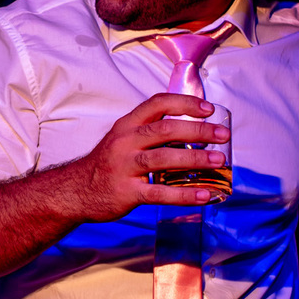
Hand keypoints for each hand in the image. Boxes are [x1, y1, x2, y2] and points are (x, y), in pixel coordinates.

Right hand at [78, 93, 229, 221]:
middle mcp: (125, 142)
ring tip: (219, 161)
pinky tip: (204, 195)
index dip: (185, 103)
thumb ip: (150, 133)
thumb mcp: (123, 139)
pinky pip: (159, 193)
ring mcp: (124, 167)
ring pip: (164, 159)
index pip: (157, 103)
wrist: (75, 191)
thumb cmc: (108, 164)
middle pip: (165, 129)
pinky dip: (184, 195)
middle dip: (198, 130)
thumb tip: (194, 132)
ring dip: (195, 159)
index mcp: (127, 125)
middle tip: (223, 135)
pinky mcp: (126, 192)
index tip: (209, 109)